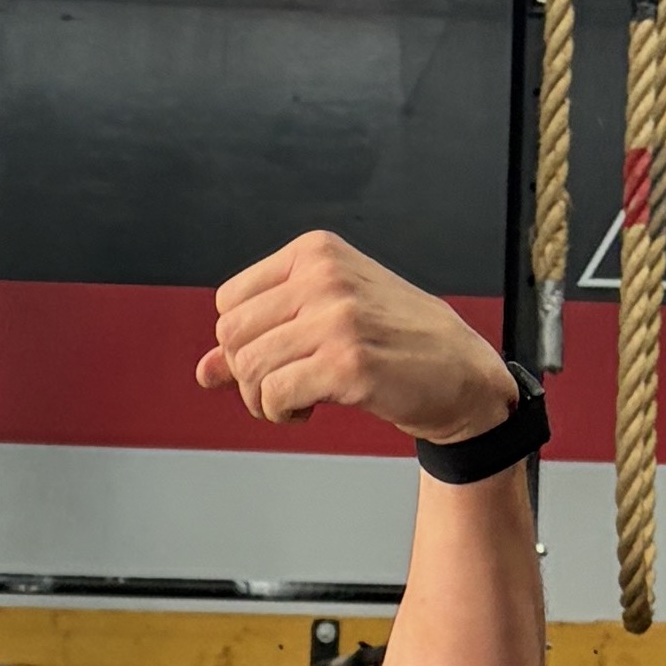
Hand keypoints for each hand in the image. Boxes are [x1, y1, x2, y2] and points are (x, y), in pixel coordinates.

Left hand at [199, 229, 517, 444]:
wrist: (463, 374)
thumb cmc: (397, 344)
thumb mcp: (327, 322)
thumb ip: (263, 339)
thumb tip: (203, 370)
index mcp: (315, 253)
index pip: (229, 301)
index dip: (242, 342)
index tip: (276, 359)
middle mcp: (324, 276)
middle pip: (232, 336)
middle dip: (247, 374)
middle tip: (282, 389)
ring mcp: (337, 318)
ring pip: (247, 367)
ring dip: (262, 400)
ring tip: (297, 401)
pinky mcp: (347, 363)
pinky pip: (273, 395)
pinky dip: (280, 413)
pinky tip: (309, 410)